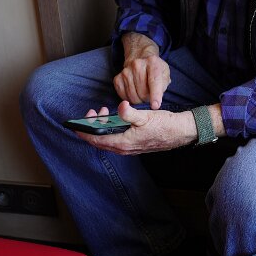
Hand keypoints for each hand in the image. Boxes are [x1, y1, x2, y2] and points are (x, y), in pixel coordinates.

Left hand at [76, 101, 196, 155]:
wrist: (180, 132)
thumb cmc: (164, 125)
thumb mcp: (145, 116)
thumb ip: (129, 113)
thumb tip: (119, 107)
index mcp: (124, 143)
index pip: (96, 140)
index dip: (83, 132)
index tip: (75, 124)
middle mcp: (124, 148)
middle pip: (100, 141)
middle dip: (92, 127)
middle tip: (93, 112)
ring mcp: (129, 148)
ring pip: (108, 140)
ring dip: (102, 128)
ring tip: (104, 113)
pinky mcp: (134, 145)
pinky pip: (116, 140)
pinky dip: (111, 130)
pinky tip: (115, 119)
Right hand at [113, 33, 169, 109]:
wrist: (139, 58)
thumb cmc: (154, 69)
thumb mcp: (164, 73)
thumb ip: (163, 85)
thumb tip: (155, 101)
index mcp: (152, 62)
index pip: (154, 81)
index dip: (155, 94)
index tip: (155, 106)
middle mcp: (137, 65)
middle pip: (142, 92)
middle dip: (148, 99)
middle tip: (150, 97)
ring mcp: (126, 71)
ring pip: (133, 96)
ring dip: (139, 100)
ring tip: (142, 95)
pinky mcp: (117, 78)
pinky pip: (123, 95)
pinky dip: (129, 99)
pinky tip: (134, 94)